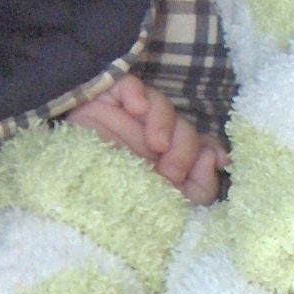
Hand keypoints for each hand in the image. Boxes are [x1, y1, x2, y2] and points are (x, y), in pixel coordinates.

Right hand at [64, 76, 226, 204]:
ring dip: (165, 122)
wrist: (74, 207)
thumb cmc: (121, 210)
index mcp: (165, 166)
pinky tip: (134, 109)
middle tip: (170, 172)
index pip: (198, 146)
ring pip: (160, 103)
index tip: (219, 159)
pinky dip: (137, 93)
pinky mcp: (103, 106)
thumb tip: (217, 156)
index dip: (211, 149)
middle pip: (183, 126)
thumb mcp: (169, 207)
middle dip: (185, 147)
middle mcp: (148, 144)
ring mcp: (125, 123)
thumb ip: (201, 186)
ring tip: (156, 145)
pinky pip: (128, 84)